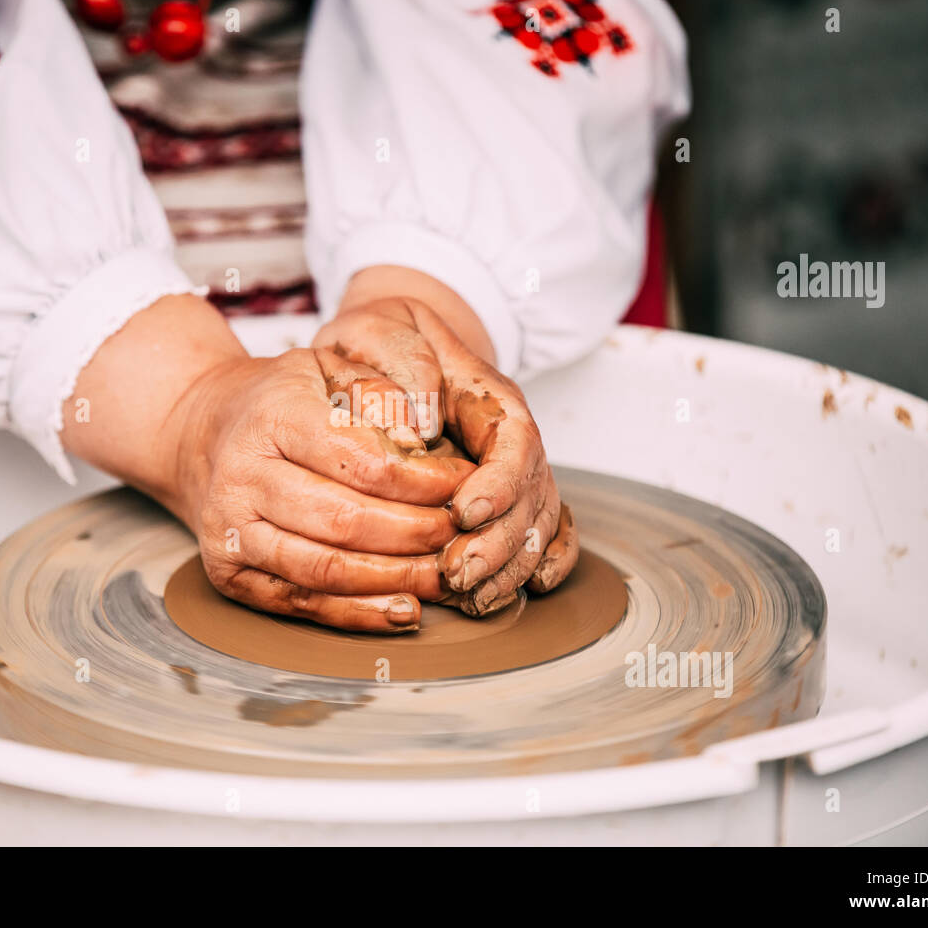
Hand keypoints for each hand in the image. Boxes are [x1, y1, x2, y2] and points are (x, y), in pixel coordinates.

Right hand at [154, 347, 476, 630]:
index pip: (364, 461)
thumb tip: (423, 438)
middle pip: (347, 521)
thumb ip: (381, 390)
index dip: (424, 482)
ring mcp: (229, 529)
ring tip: (444, 575)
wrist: (206, 432)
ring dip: (395, 579)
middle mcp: (243, 474)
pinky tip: (404, 609)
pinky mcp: (228, 573)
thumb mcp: (331, 365)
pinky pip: (301, 603)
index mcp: (274, 415)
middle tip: (462, 535)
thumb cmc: (286, 398)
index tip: (465, 485)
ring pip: (326, 569)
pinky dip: (358, 614)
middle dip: (418, 534)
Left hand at [314, 281, 578, 615]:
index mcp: (488, 397)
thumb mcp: (379, 330)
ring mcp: (512, 470)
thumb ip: (398, 357)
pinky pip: (547, 533)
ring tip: (470, 597)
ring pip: (536, 524)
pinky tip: (529, 589)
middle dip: (498, 542)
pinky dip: (546, 563)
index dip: (498, 483)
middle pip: (530, 495)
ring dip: (509, 566)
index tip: (463, 512)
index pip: (515, 442)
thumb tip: (420, 418)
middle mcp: (509, 439)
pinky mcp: (505, 498)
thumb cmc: (379, 343)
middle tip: (456, 573)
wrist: (387, 350)